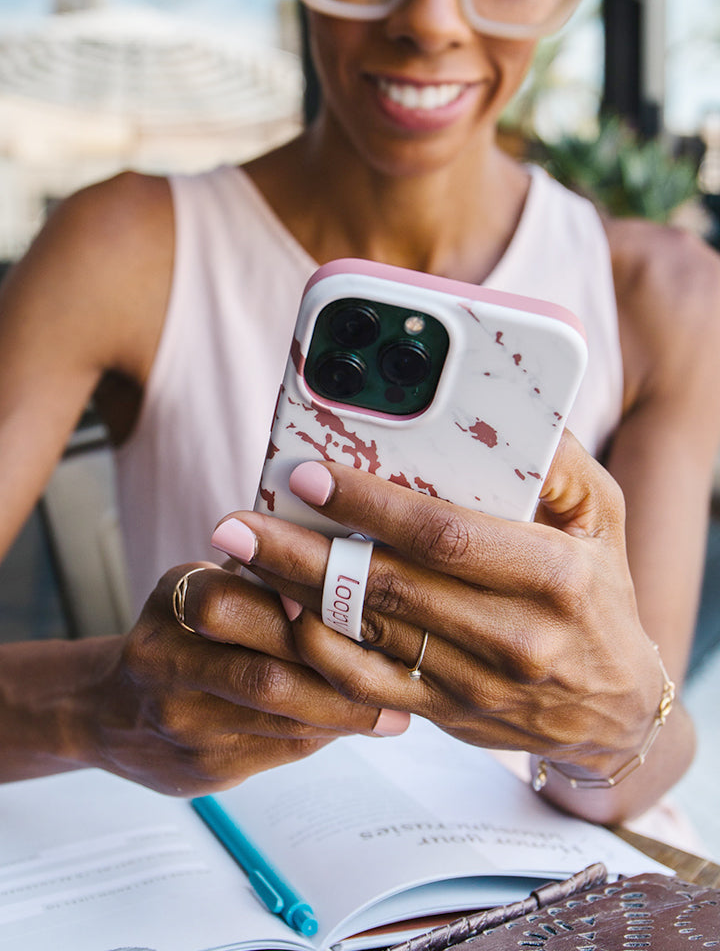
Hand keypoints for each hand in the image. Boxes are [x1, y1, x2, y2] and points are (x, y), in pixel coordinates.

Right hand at [79, 564, 408, 795]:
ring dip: (347, 714)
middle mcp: (167, 664)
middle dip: (342, 678)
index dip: (304, 608)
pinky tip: (359, 725)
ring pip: (281, 721)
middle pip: (267, 674)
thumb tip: (351, 550)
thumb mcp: (203, 583)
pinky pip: (280, 751)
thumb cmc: (182, 633)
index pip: (237, 600)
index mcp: (174, 602)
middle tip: (403, 675)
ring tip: (398, 708)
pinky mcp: (200, 768)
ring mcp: (181, 723)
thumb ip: (262, 571)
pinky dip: (325, 735)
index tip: (363, 609)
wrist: (110, 714)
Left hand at [212, 431, 665, 784]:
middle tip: (237, 522)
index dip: (370, 506)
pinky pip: (368, 685)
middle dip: (303, 552)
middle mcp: (513, 636)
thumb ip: (555, 461)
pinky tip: (280, 614)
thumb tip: (497, 405)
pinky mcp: (446, 712)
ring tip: (239, 561)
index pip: (444, 535)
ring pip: (367, 636)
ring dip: (293, 597)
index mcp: (552, 576)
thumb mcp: (603, 517)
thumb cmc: (602, 593)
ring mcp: (475, 684)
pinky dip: (317, 651)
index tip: (307, 476)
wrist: (614, 709)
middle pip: (387, 588)